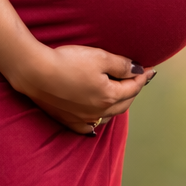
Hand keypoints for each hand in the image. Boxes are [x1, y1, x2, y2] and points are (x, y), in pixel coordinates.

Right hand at [10, 43, 156, 133]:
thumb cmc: (67, 61)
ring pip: (108, 116)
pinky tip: (97, 121)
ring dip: (117, 106)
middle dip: (133, 91)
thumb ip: (121, 64)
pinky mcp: (67, 121)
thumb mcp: (99, 57)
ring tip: (121, 96)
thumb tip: (138, 70)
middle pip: (123, 103)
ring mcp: (83, 119)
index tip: (149, 69)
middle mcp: (99, 112)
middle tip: (138, 80)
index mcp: (109, 96)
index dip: (142, 77)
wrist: (35, 72)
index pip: (133, 87)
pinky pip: (88, 127)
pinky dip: (96, 123)